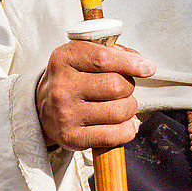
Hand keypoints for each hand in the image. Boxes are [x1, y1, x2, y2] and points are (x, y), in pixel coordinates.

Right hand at [36, 39, 155, 149]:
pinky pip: (114, 135)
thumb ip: (114, 54)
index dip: (131, 63)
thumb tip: (144, 65)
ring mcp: (65, 114)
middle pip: (116, 86)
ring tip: (119, 106)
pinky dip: (126, 130)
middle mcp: (62, 86)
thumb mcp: (83, 56)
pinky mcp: (72, 137)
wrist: (44, 107)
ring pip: (120, 111)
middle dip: (128, 88)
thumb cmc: (73, 79)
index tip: (147, 68)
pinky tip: (120, 124)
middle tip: (122, 90)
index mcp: (64, 59)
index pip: (104, 58)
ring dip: (129, 109)